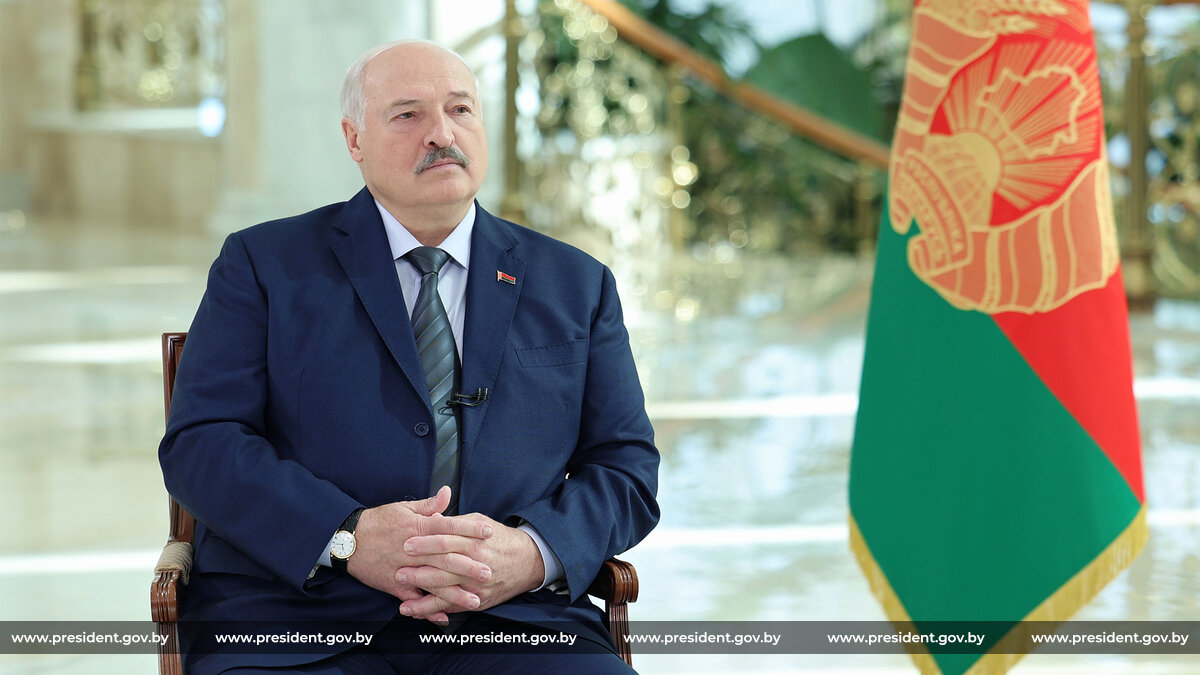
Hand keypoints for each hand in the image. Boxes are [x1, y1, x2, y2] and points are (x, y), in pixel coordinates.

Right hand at [346, 487, 493, 614]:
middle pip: (445, 558)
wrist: (348, 540)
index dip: (470, 529)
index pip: (449, 527)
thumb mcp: (403, 508)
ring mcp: (405, 569)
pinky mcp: (394, 585)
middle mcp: (414, 549)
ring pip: (433, 582)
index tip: (489, 532)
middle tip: (489, 572)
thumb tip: (448, 493)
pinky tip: (443, 617)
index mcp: (417, 527)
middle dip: (468, 566)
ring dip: (455, 593)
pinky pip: (413, 599)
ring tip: (475, 601)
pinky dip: (427, 609)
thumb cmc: (378, 521)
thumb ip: (429, 505)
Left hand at [395, 510, 545, 621]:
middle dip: (419, 569)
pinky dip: (432, 610)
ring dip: (422, 593)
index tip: (406, 542)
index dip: (425, 541)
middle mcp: (476, 563)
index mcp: (475, 540)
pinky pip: (452, 606)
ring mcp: (478, 584)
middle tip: (398, 571)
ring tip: (402, 595)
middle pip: (444, 565)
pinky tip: (414, 611)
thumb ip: (455, 522)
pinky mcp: (478, 600)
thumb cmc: (499, 540)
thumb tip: (432, 517)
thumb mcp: (480, 522)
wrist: (527, 561)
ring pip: (446, 589)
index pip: (446, 539)